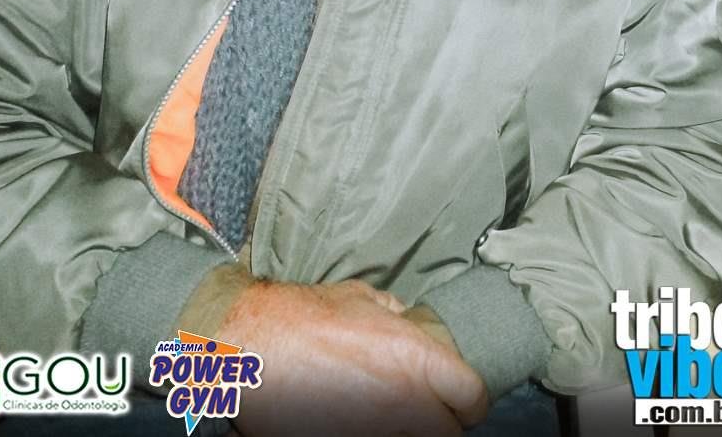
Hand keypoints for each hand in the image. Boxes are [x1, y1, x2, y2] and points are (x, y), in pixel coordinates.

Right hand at [220, 279, 487, 435]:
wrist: (249, 344)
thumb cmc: (303, 316)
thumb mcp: (363, 298)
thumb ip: (397, 313)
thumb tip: (410, 321)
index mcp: (415, 358)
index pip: (472, 396)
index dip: (471, 399)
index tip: (464, 400)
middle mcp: (403, 400)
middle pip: (449, 433)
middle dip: (444, 423)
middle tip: (432, 413)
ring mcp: (374, 430)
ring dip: (407, 429)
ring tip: (390, 415)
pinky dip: (373, 434)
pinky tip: (358, 420)